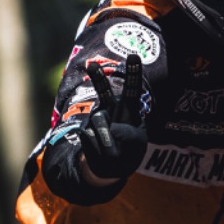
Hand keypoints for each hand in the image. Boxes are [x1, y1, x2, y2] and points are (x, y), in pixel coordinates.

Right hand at [77, 55, 148, 179]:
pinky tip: (101, 154)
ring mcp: (96, 117)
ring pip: (99, 122)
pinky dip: (98, 150)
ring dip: (108, 142)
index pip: (133, 89)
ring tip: (113, 152)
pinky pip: (90, 137)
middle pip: (104, 90)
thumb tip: (111, 128)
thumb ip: (130, 136)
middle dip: (97, 77)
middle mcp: (111, 108)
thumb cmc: (129, 152)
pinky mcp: (85, 129)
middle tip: (91, 65)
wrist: (110, 167)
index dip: (133, 73)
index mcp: (129, 108)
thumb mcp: (138, 145)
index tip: (134, 56)